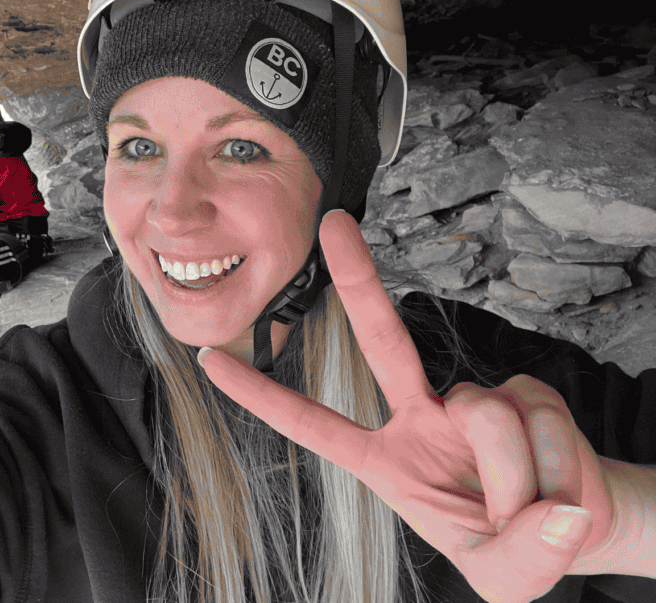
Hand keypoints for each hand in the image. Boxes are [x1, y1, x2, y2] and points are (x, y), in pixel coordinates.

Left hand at [198, 210, 616, 602]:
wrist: (577, 523)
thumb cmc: (513, 546)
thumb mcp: (505, 576)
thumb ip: (522, 553)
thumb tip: (557, 510)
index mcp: (385, 461)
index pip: (312, 424)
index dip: (261, 395)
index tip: (211, 359)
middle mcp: (420, 417)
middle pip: (382, 341)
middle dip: (357, 279)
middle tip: (334, 222)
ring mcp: (472, 400)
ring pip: (483, 415)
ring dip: (516, 474)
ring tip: (536, 505)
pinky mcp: (524, 391)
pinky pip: (537, 419)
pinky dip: (556, 463)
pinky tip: (562, 479)